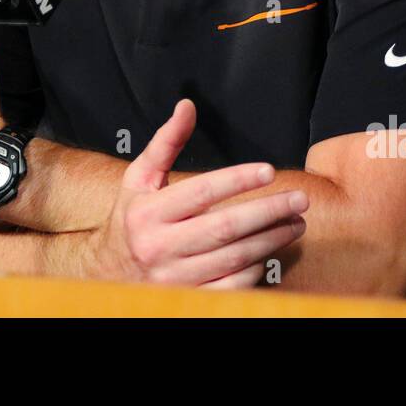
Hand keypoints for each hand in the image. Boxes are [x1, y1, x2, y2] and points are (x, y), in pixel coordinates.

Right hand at [85, 99, 307, 288]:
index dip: (237, 180)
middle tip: (299, 199)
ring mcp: (175, 278)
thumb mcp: (139, 178)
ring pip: (234, 258)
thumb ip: (166, 142)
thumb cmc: (130, 219)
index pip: (201, 192)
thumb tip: (187, 107)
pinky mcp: (189, 298)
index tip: (268, 170)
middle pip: (225, 228)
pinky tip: (271, 253)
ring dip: (271, 239)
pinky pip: (232, 287)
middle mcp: (160, 247)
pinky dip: (256, 270)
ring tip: (295, 223)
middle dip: (268, 212)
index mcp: (148, 213)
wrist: (107, 274)